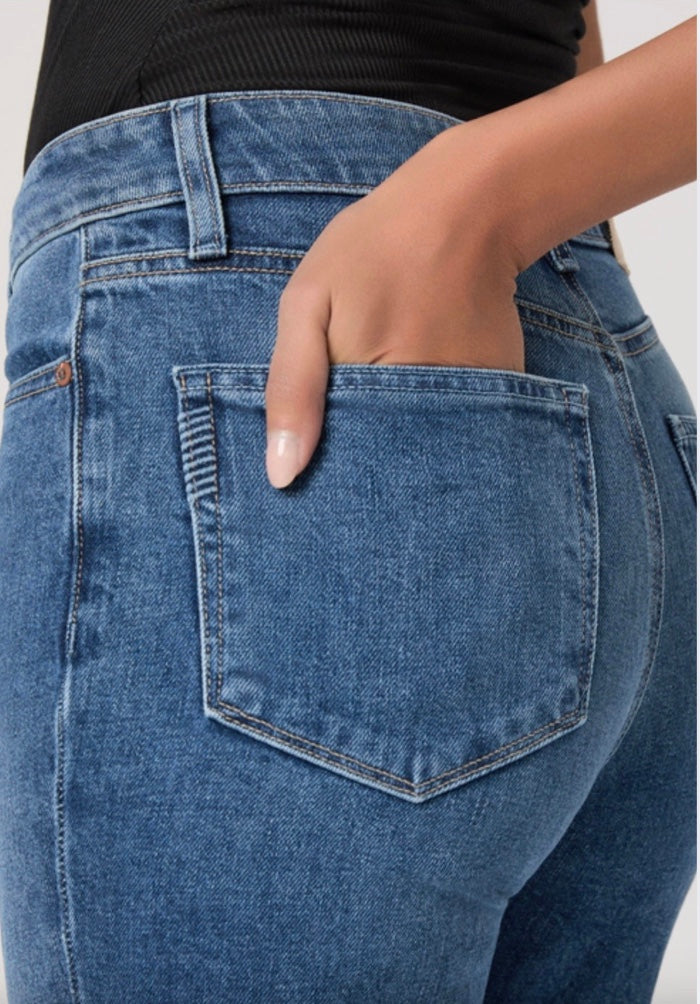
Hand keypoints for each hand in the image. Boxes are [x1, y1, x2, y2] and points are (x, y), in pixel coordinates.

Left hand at [264, 126, 523, 488]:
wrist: (467, 208)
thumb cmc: (375, 249)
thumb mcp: (308, 304)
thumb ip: (291, 389)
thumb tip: (281, 475)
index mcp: (376, 398)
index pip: (344, 468)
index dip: (325, 469)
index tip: (314, 461)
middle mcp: (431, 417)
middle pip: (388, 469)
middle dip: (365, 464)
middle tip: (356, 404)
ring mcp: (473, 409)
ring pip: (424, 451)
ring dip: (401, 440)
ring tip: (393, 374)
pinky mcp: (499, 395)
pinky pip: (457, 426)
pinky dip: (435, 416)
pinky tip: (421, 376)